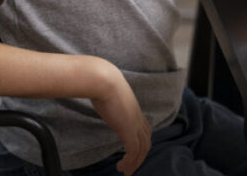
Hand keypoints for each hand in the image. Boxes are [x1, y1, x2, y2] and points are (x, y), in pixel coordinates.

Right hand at [90, 61, 151, 175]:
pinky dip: (130, 161)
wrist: (103, 80)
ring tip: (126, 172)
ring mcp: (135, 124)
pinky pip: (134, 151)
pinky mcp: (129, 130)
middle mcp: (138, 117)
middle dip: (140, 156)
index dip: (141, 141)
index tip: (132, 151)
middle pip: (146, 141)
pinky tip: (121, 166)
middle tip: (131, 167)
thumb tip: (99, 98)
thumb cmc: (101, 83)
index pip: (144, 129)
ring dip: (135, 162)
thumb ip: (108, 100)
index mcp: (134, 109)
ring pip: (142, 149)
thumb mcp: (108, 93)